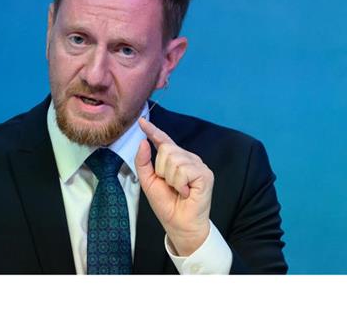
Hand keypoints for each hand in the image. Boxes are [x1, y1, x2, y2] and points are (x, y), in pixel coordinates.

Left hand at [135, 117, 213, 255]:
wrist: (179, 224)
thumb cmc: (167, 205)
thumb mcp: (149, 182)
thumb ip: (144, 163)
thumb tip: (143, 142)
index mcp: (175, 159)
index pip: (164, 141)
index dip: (153, 130)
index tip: (141, 121)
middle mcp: (188, 159)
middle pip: (167, 149)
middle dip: (161, 170)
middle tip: (170, 185)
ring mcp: (198, 165)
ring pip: (175, 160)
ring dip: (171, 179)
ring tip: (179, 190)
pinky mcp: (205, 174)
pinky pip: (184, 170)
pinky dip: (180, 184)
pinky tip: (186, 192)